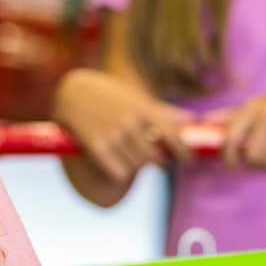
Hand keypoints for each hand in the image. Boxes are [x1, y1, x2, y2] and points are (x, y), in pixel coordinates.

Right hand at [52, 68, 190, 183]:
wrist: (73, 92)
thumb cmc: (110, 94)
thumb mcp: (136, 97)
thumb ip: (163, 111)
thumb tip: (192, 120)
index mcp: (143, 108)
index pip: (172, 134)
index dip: (184, 151)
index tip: (189, 160)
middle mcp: (130, 121)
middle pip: (155, 157)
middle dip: (159, 162)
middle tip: (158, 161)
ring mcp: (113, 134)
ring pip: (138, 166)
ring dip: (138, 166)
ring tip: (132, 157)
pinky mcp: (97, 146)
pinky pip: (120, 173)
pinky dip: (122, 173)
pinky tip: (118, 164)